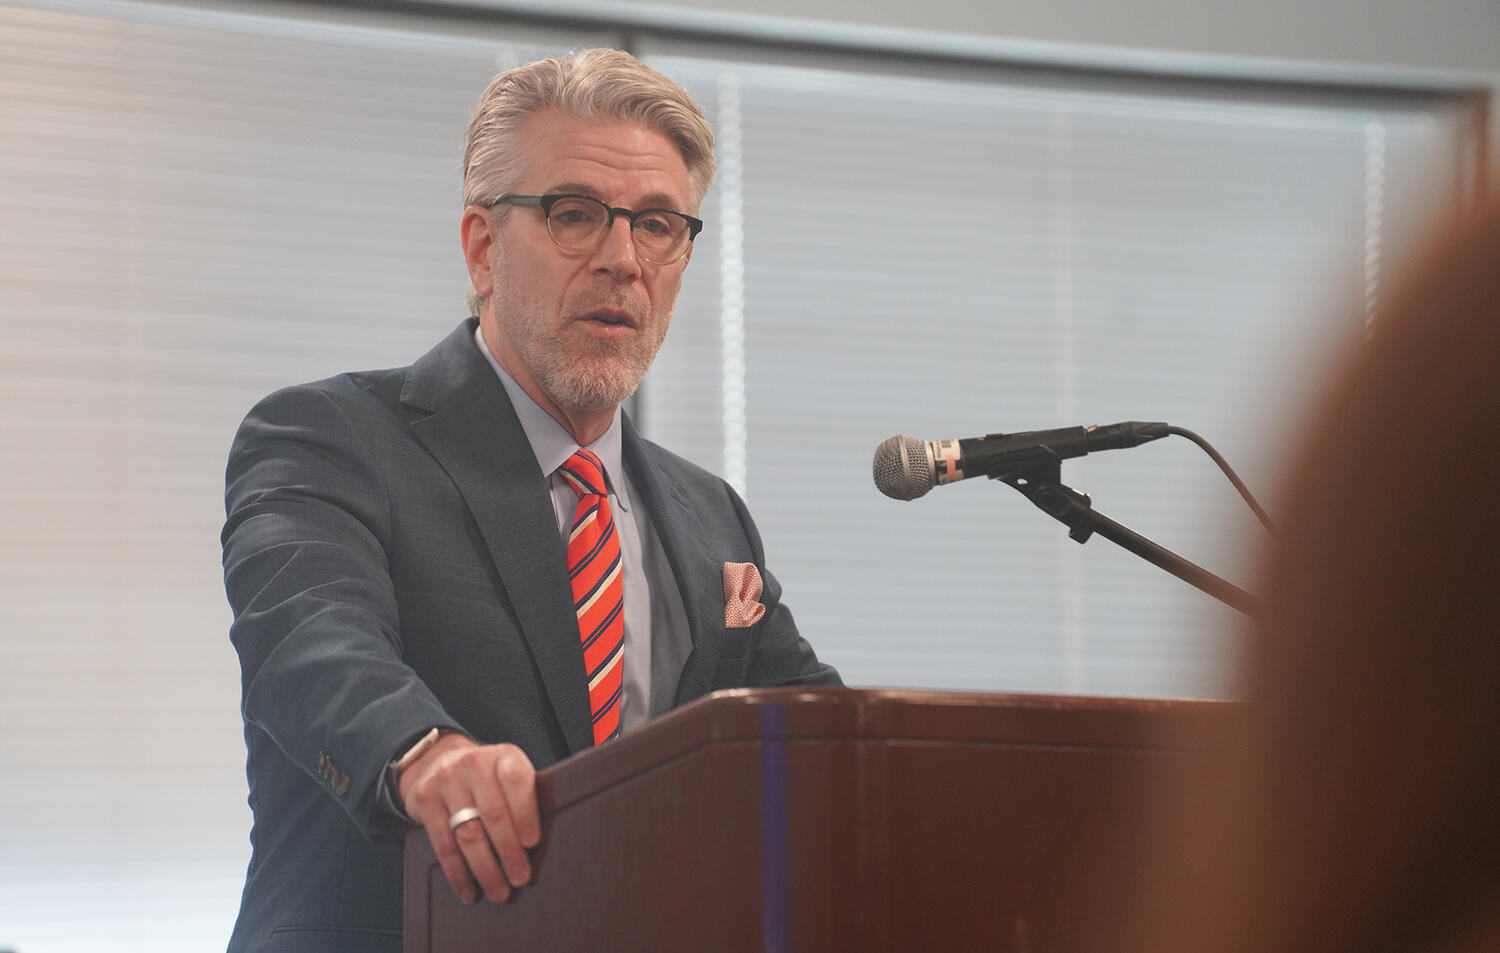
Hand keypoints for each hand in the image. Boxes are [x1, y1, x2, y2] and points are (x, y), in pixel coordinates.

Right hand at [397, 734, 540, 903]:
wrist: (438, 760)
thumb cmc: (488, 777)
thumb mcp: (508, 773)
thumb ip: (524, 797)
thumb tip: (537, 847)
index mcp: (504, 756)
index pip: (516, 781)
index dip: (524, 813)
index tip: (531, 843)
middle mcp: (474, 764)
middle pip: (493, 814)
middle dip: (508, 852)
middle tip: (520, 878)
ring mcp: (447, 781)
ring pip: (468, 833)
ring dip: (485, 869)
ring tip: (499, 891)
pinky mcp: (425, 800)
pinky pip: (443, 844)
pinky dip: (458, 872)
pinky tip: (469, 890)